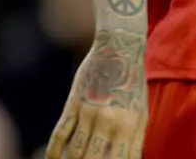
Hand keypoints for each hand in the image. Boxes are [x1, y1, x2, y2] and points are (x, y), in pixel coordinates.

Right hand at [47, 30, 146, 158]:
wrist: (119, 48)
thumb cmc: (132, 83)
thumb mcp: (141, 111)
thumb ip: (134, 139)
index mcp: (131, 126)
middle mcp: (111, 122)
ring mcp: (90, 113)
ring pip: (75, 153)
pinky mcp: (73, 104)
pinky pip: (60, 135)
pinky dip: (54, 152)